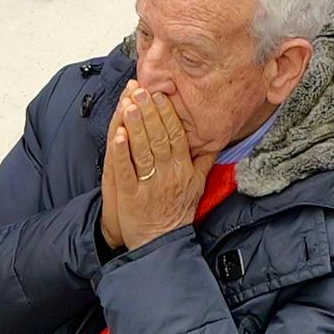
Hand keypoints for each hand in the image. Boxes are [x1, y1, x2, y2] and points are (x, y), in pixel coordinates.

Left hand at [101, 77, 210, 248]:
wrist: (162, 244)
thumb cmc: (178, 213)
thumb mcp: (198, 186)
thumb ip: (204, 161)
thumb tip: (215, 140)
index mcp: (183, 169)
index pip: (177, 136)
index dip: (168, 114)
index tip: (161, 94)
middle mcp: (168, 174)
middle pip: (159, 137)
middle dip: (150, 112)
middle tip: (143, 90)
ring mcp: (149, 184)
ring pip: (143, 150)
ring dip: (136, 125)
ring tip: (130, 103)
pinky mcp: (131, 196)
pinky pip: (127, 171)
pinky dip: (122, 152)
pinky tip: (119, 135)